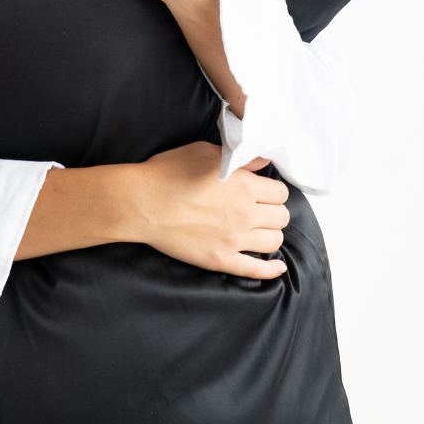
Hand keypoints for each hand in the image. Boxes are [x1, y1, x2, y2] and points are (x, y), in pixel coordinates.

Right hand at [129, 142, 288, 279]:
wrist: (141, 203)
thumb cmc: (167, 173)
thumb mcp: (205, 153)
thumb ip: (239, 159)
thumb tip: (262, 161)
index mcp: (244, 185)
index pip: (280, 192)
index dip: (272, 190)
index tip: (263, 191)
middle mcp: (245, 213)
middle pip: (282, 217)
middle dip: (273, 211)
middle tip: (260, 209)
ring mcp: (234, 239)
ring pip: (274, 241)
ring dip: (270, 234)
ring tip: (258, 230)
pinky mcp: (221, 259)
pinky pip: (256, 270)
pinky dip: (271, 270)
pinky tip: (277, 267)